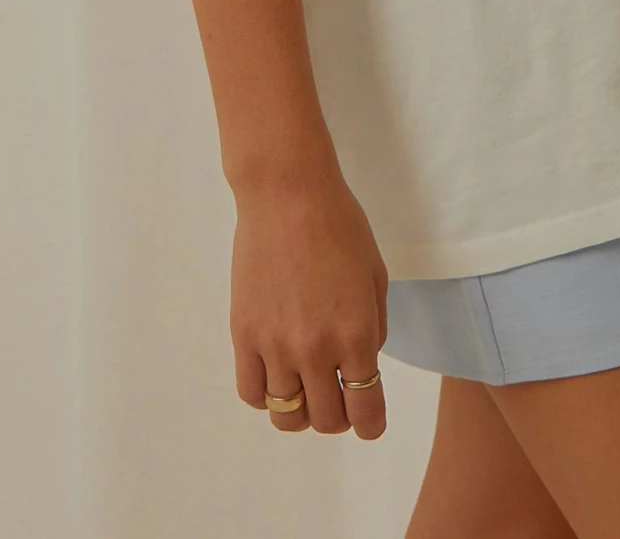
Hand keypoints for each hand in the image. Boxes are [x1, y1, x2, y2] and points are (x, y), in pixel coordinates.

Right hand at [229, 158, 389, 437]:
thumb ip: (373, 328)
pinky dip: (267, 396)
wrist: (287, 194)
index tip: (370, 423)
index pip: (365, 410)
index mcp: (356, 333)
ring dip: (302, 411)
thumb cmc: (340, 225)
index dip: (371, 425)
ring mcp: (275, 345)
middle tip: (341, 399)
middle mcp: (316, 348)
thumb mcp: (375, 276)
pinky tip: (277, 376)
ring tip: (308, 389)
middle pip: (325, 420)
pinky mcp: (244, 335)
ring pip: (286, 415)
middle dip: (339, 419)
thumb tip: (362, 364)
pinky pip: (252, 393)